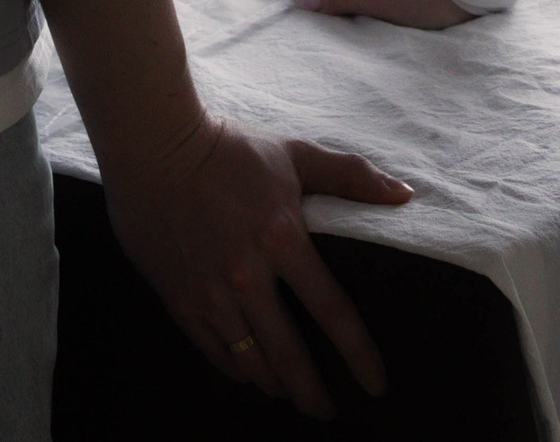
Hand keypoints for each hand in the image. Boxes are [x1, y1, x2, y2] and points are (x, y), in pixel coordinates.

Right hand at [104, 114, 412, 418]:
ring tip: (290, 392)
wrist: (155, 147)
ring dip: (276, 385)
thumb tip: (404, 195)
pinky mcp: (181, 301)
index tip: (375, 384)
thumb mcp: (295, 154)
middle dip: (314, 394)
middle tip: (328, 410)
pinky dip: (238, 370)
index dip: (359, 354)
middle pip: (290, 356)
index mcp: (282, 238)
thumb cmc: (231, 149)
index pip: (333, 311)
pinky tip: (251, 372)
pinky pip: (216, 354)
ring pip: (252, 363)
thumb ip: (352, 176)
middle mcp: (247, 275)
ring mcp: (211, 293)